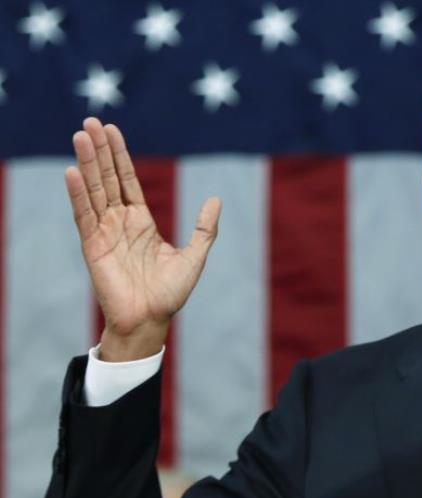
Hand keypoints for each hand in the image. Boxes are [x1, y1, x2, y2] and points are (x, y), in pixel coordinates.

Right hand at [66, 118, 220, 360]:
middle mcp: (120, 222)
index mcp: (141, 221)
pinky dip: (79, 193)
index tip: (111, 130)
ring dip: (87, 163)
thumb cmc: (171, 293)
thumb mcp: (194, 256)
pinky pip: (85, 215)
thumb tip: (216, 199)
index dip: (120, 155)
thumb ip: (204, 229)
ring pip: (95, 190)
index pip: (127, 180)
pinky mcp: (93, 246)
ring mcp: (105, 232)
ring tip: (80, 135)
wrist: (152, 320)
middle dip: (100, 150)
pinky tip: (73, 172)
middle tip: (90, 121)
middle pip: (108, 178)